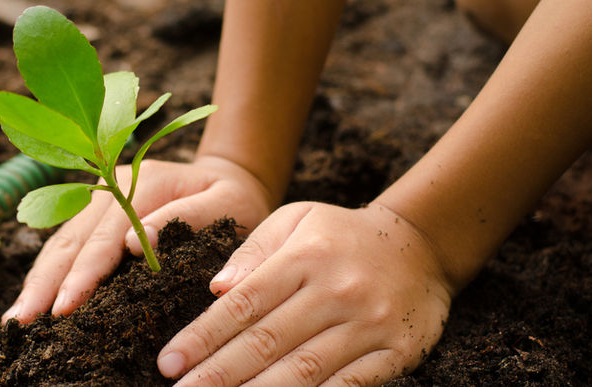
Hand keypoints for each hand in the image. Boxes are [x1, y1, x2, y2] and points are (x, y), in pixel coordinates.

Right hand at [1, 155, 274, 322]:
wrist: (230, 176)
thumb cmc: (235, 199)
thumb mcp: (227, 204)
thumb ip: (186, 217)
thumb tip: (135, 244)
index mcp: (143, 182)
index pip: (105, 237)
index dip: (83, 274)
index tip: (65, 307)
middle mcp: (111, 185)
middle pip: (70, 239)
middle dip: (44, 284)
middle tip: (22, 322)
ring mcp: (98, 197)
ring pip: (60, 242)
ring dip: (37, 281)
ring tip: (16, 319)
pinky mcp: (94, 212)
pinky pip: (64, 244)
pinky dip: (46, 273)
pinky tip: (32, 299)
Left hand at [157, 202, 454, 385]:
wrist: (422, 244)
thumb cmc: (341, 235)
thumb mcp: (297, 220)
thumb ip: (254, 250)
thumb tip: (216, 287)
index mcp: (304, 257)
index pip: (243, 304)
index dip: (202, 337)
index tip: (168, 362)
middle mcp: (335, 291)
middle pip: (266, 342)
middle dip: (218, 373)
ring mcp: (368, 324)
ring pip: (303, 370)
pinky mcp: (396, 352)